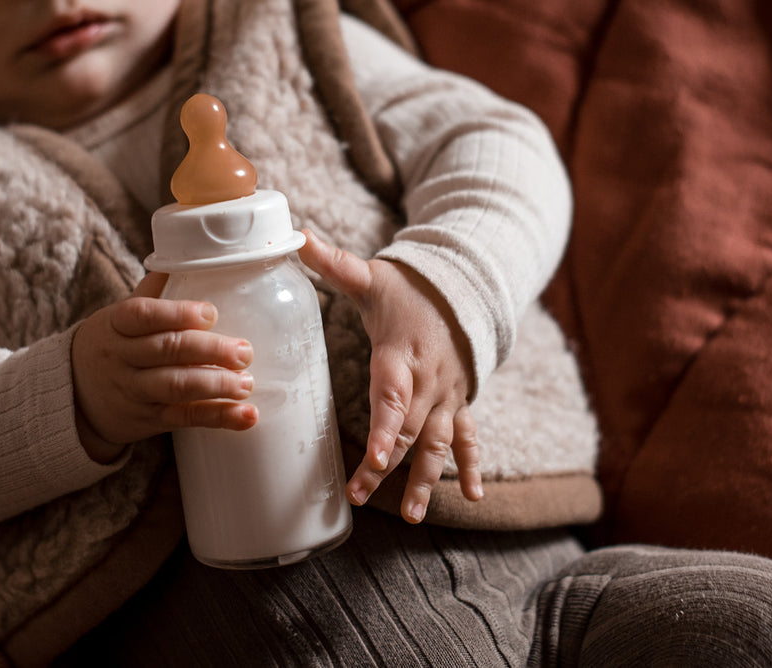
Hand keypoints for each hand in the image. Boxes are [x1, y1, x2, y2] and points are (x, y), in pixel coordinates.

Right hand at [71, 272, 257, 462]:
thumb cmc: (112, 345)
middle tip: (244, 352)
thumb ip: (153, 291)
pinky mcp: (149, 419)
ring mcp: (135, 391)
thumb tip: (191, 254)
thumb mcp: (119, 316)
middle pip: (166, 350)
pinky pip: (185, 419)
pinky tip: (246, 415)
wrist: (74, 397)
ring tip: (247, 383)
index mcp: (117, 324)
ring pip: (176, 387)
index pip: (142, 315)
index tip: (211, 312)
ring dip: (216, 386)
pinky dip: (218, 418)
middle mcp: (123, 358)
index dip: (177, 313)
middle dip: (209, 350)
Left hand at [297, 230, 482, 522]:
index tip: (371, 459)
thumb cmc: (409, 288)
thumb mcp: (372, 275)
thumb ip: (334, 263)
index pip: (392, 396)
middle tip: (362, 496)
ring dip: (426, 480)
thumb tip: (296, 236)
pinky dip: (472, 466)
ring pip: (439, 443)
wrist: (465, 289)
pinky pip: (469, 438)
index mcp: (402, 354)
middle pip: (408, 430)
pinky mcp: (459, 403)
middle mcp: (429, 381)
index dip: (383, 429)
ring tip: (413, 516)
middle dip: (386, 466)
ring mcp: (448, 396)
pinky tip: (475, 496)